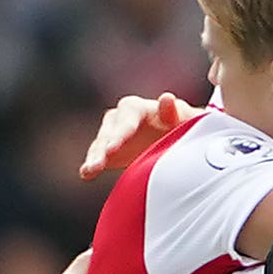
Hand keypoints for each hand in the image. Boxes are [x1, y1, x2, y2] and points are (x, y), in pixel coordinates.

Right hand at [80, 93, 194, 179]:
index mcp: (140, 108)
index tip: (114, 148)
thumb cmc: (185, 127)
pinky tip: (85, 174)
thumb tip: (166, 98)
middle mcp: (122, 118)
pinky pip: (99, 158)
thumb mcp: (187, 120)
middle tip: (98, 164)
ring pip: (101, 145)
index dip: (121, 131)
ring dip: (94, 158)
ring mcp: (114, 135)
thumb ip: (176, 112)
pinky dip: (93, 166)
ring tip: (89, 171)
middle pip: (109, 130)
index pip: (127, 114)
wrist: (181, 142)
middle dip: (103, 148)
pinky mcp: (111, 152)